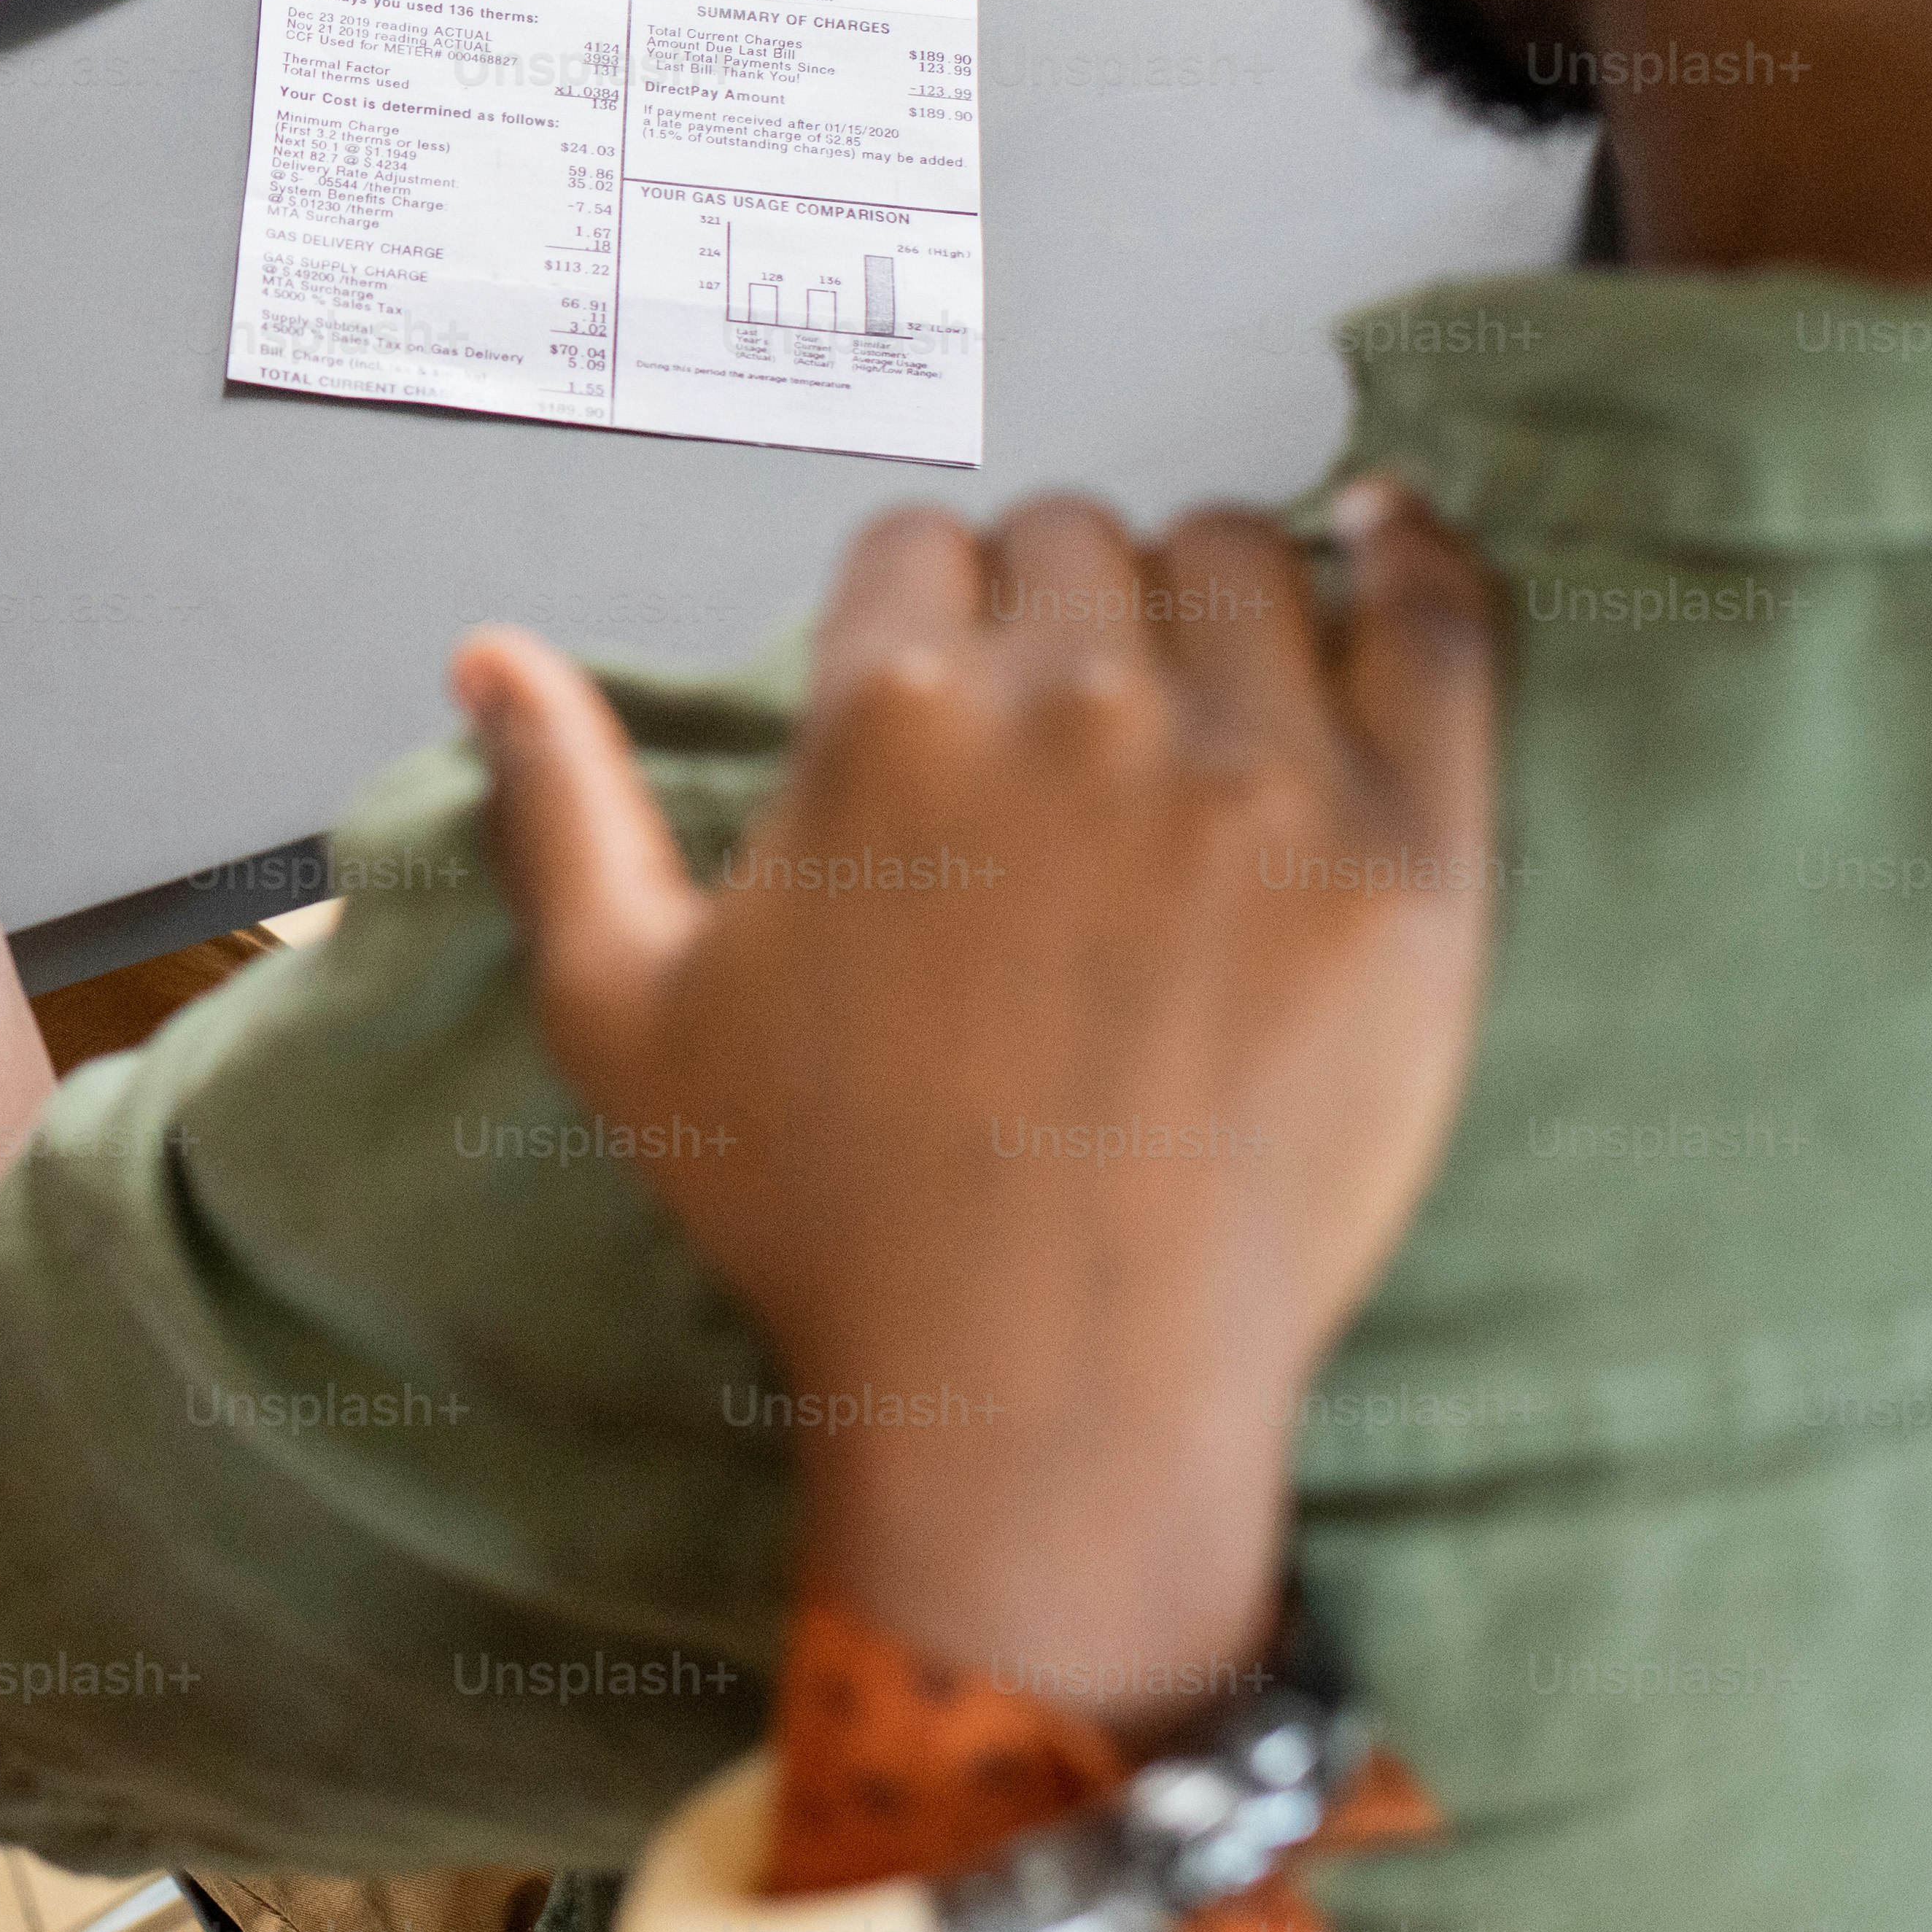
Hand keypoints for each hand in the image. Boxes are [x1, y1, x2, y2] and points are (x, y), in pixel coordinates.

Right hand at [465, 484, 1499, 1730]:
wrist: (1045, 1390)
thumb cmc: (830, 1212)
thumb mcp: (626, 1013)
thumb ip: (557, 807)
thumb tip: (491, 654)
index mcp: (886, 712)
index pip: (917, 549)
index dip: (923, 622)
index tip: (946, 707)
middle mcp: (1075, 702)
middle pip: (1077, 541)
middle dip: (1057, 613)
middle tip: (1065, 740)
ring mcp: (1259, 768)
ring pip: (1238, 561)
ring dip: (1206, 606)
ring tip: (1201, 705)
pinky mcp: (1408, 847)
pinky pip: (1439, 622)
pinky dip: (1411, 562)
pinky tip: (1382, 549)